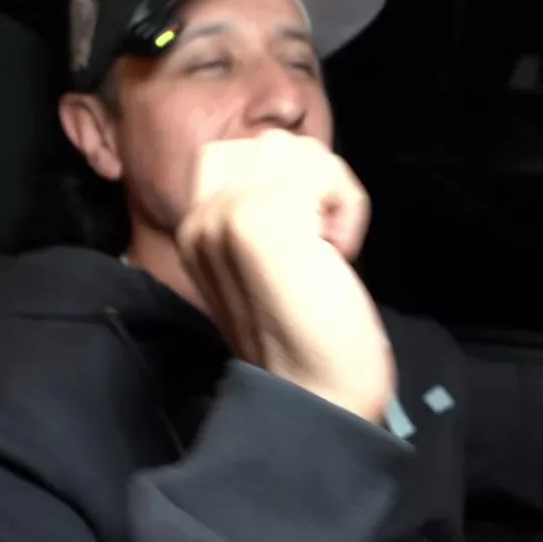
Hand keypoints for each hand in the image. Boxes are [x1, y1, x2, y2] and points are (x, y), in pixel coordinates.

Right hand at [176, 130, 394, 422]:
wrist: (316, 398)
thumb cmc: (308, 337)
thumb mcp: (273, 262)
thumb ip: (268, 210)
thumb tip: (299, 164)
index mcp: (193, 232)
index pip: (232, 154)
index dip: (284, 179)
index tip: (302, 237)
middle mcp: (197, 218)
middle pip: (267, 143)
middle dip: (312, 179)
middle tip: (319, 242)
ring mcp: (225, 215)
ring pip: (295, 150)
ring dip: (331, 191)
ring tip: (326, 247)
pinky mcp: (262, 219)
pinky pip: (324, 171)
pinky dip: (349, 206)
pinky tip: (338, 253)